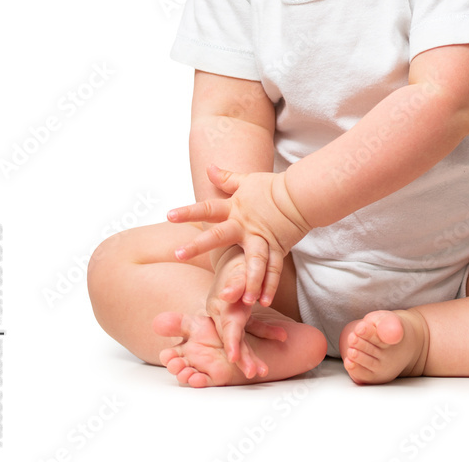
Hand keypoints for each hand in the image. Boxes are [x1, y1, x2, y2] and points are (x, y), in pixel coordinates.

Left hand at [168, 166, 310, 307]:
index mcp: (234, 209)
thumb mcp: (246, 181)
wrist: (300, 194)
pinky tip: (262, 302)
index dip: (188, 212)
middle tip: (178, 254)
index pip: (208, 209)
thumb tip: (208, 167)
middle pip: (218, 234)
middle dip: (198, 245)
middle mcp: (244, 225)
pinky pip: (273, 269)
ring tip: (232, 299)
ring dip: (245, 279)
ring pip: (252, 259)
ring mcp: (261, 238)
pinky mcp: (277, 248)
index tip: (169, 215)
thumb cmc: (272, 187)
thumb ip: (227, 178)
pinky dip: (269, 285)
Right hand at [206, 246, 286, 378]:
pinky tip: (282, 335)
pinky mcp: (242, 314)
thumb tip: (227, 295)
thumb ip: (235, 282)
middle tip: (255, 373)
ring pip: (243, 338)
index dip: (230, 343)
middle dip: (242, 357)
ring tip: (263, 371)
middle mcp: (224, 312)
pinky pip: (254, 327)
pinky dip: (267, 332)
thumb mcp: (237, 268)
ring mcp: (233, 314)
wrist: (239, 252)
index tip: (234, 358)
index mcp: (220, 305)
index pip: (225, 327)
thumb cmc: (238, 260)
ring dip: (252, 354)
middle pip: (233, 339)